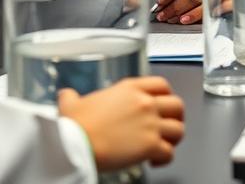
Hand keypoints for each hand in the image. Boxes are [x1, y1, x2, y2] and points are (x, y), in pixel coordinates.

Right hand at [59, 76, 184, 171]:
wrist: (74, 145)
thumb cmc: (74, 126)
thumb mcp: (71, 104)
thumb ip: (72, 98)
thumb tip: (66, 96)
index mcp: (130, 89)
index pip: (161, 84)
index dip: (166, 95)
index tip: (163, 103)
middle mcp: (145, 103)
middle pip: (177, 105)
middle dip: (176, 117)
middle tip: (168, 125)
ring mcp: (150, 124)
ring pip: (178, 130)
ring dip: (173, 139)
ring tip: (163, 145)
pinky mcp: (150, 145)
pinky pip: (169, 153)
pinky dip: (165, 159)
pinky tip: (154, 161)